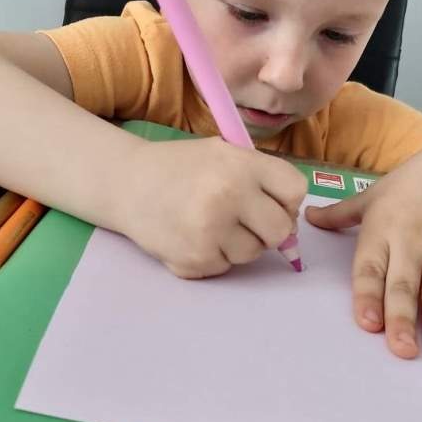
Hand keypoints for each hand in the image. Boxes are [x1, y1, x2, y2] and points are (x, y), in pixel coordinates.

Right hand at [119, 137, 306, 277]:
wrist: (125, 184)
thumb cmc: (181, 168)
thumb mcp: (223, 153)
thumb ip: (260, 178)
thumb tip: (291, 220)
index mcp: (241, 164)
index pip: (296, 191)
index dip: (286, 201)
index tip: (269, 201)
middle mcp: (229, 195)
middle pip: (280, 230)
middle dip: (267, 229)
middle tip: (243, 220)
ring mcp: (211, 230)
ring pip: (253, 254)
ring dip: (238, 245)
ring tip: (209, 224)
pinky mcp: (195, 258)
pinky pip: (225, 268)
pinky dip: (214, 257)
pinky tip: (193, 236)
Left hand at [305, 143, 421, 364]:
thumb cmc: (411, 182)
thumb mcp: (372, 195)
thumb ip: (340, 214)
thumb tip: (307, 218)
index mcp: (381, 230)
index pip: (371, 268)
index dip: (368, 296)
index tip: (367, 324)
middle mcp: (412, 243)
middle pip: (406, 286)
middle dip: (404, 320)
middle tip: (402, 352)